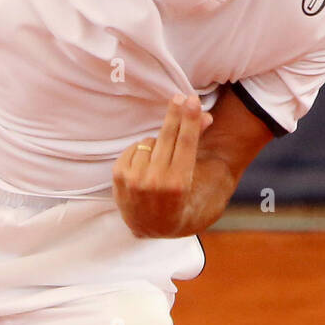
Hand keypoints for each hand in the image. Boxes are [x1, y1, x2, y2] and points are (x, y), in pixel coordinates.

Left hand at [112, 93, 213, 238]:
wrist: (154, 227)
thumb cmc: (184, 202)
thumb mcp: (198, 181)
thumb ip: (198, 147)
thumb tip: (205, 116)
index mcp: (178, 185)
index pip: (184, 143)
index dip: (189, 119)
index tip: (191, 100)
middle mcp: (154, 183)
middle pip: (166, 136)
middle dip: (175, 114)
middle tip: (180, 97)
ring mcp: (134, 181)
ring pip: (150, 142)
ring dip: (159, 144)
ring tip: (164, 159)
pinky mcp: (119, 177)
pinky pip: (135, 147)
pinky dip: (143, 150)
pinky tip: (148, 163)